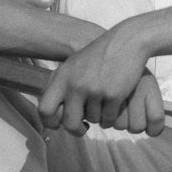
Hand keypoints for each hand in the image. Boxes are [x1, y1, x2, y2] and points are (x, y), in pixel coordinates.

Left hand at [38, 26, 164, 135]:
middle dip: (77, 129)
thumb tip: (51, 110)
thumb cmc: (100, 54)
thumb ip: (61, 85)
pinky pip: (109, 118)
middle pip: (69, 123)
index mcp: (62, 77)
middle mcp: (75, 85)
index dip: (50, 122)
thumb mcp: (74, 64)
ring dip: (99, 116)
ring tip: (105, 101)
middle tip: (83, 128)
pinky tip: (116, 102)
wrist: (127, 41)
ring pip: (93, 120)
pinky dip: (112, 115)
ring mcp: (95, 90)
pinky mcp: (113, 95)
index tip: (60, 124)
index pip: (45, 109)